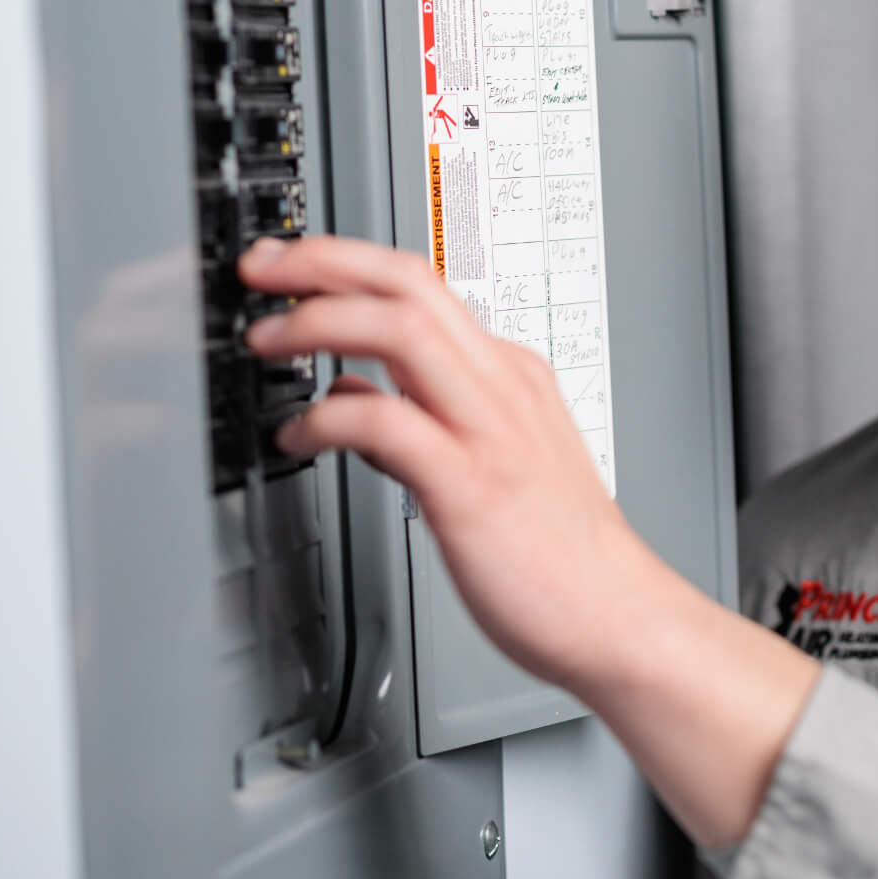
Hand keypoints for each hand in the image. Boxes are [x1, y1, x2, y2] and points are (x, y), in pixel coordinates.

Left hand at [237, 235, 674, 690]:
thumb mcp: (489, 460)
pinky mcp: (471, 485)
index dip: (347, 263)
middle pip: (410, 280)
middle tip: (261, 270)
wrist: (616, 616)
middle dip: (323, 261)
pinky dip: (326, 417)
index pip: (422, 284)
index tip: (290, 267)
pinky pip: (386, 422)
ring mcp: (490, 430)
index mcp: (509, 375)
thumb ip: (421, 418)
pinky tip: (297, 438)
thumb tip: (353, 392)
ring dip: (319, 320)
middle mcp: (502, 386)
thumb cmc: (557, 554)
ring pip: (401, 328)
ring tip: (266, 340)